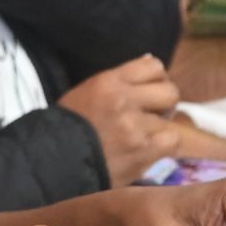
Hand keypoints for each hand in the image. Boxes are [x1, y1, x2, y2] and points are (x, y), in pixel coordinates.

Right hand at [57, 55, 183, 183]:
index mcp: (108, 81)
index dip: (157, 80)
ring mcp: (135, 127)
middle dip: (164, 104)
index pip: (154, 66)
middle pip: (170, 92)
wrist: (52, 159)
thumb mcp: (89, 91)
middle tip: (153, 116)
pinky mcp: (142, 152)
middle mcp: (125, 100)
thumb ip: (119, 81)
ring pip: (172, 121)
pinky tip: (151, 151)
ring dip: (162, 130)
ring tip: (148, 138)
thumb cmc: (67, 125)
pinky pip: (173, 143)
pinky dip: (165, 147)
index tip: (149, 93)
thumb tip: (148, 66)